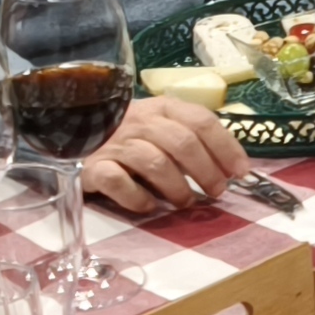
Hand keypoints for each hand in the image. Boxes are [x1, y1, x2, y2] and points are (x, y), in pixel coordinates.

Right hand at [82, 97, 239, 212]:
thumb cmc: (131, 137)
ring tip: (185, 202)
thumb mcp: (162, 130)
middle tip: (216, 192)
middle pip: (181, 142)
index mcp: (162, 107)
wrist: (74, 135)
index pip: (201, 120)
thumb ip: (191, 142)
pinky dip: (137, 197)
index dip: (226, 147)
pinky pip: (117, 182)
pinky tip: (148, 206)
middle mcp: (139, 120)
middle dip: (206, 170)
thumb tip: (230, 170)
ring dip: (176, 186)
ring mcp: (114, 143)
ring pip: (153, 161)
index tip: (240, 172)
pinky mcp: (93, 167)